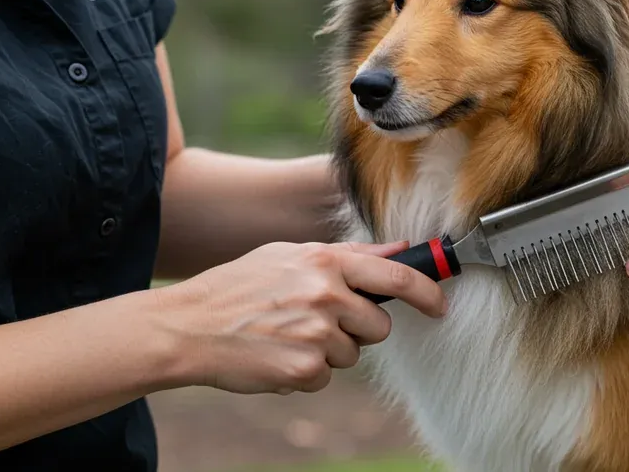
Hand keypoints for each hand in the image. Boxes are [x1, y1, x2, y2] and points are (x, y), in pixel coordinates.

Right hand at [156, 240, 445, 394]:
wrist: (187, 326)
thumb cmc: (240, 287)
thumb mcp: (290, 255)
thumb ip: (348, 255)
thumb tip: (399, 250)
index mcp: (326, 262)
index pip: (397, 275)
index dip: (428, 291)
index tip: (441, 304)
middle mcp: (327, 294)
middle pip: (379, 325)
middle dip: (359, 329)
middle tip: (320, 322)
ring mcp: (317, 333)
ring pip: (352, 353)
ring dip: (328, 351)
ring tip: (287, 335)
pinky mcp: (305, 369)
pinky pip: (325, 377)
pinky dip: (305, 373)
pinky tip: (276, 355)